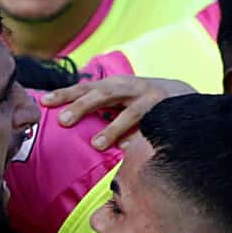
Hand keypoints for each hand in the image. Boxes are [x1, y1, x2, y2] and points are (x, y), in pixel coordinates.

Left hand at [40, 76, 199, 148]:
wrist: (187, 97)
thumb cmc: (146, 103)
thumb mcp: (121, 99)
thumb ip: (101, 107)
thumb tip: (68, 120)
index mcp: (116, 84)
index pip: (87, 87)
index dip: (66, 93)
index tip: (44, 102)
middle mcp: (131, 87)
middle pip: (103, 93)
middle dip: (82, 105)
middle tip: (63, 120)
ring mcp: (151, 98)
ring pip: (129, 112)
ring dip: (112, 127)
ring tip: (96, 144)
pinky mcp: (168, 112)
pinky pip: (152, 126)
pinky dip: (141, 136)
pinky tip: (129, 148)